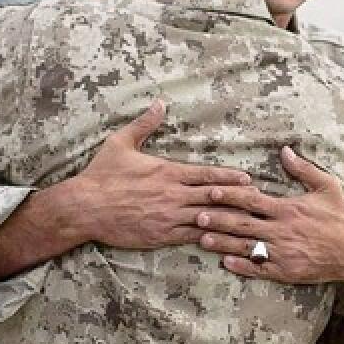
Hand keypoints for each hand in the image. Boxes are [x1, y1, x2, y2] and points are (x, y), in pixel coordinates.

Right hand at [72, 100, 252, 250]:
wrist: (85, 207)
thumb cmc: (101, 175)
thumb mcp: (120, 143)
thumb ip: (143, 124)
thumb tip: (158, 103)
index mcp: (167, 172)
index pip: (206, 175)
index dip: (229, 177)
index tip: (247, 178)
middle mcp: (172, 195)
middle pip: (214, 198)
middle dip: (238, 199)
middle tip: (259, 201)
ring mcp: (168, 217)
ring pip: (207, 219)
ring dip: (228, 221)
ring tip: (249, 224)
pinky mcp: (160, 236)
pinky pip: (191, 237)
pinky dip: (208, 237)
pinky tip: (222, 240)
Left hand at [195, 146, 343, 285]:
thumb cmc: (339, 216)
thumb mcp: (327, 187)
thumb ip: (304, 169)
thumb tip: (284, 150)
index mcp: (289, 209)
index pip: (252, 201)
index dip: (230, 195)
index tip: (211, 191)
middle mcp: (283, 231)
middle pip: (244, 225)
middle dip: (219, 220)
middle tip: (197, 216)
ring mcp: (285, 253)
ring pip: (247, 248)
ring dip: (223, 244)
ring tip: (202, 240)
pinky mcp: (288, 271)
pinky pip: (261, 269)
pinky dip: (243, 267)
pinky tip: (226, 263)